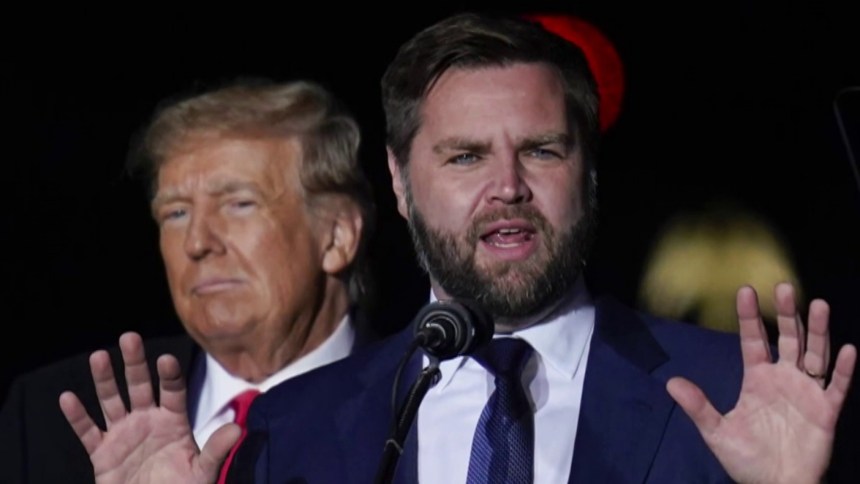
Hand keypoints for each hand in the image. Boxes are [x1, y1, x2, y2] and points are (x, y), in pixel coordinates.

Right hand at [59, 332, 239, 483]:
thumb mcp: (202, 472)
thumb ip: (216, 450)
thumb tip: (237, 429)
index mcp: (173, 422)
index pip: (173, 391)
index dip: (169, 375)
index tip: (166, 359)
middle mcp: (148, 420)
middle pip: (140, 386)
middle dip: (134, 362)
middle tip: (130, 337)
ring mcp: (123, 434)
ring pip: (112, 401)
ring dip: (104, 380)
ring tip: (99, 356)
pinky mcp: (102, 452)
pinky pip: (87, 431)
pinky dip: (77, 416)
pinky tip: (68, 398)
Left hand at [666, 282, 856, 483]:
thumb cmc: (747, 460)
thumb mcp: (717, 432)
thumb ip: (698, 406)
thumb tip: (670, 382)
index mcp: (757, 379)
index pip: (753, 340)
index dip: (750, 317)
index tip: (745, 290)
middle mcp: (783, 379)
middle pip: (787, 339)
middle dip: (786, 314)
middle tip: (785, 287)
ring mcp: (807, 393)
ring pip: (814, 355)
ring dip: (818, 332)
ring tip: (819, 305)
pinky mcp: (826, 411)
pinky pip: (838, 387)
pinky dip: (844, 370)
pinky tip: (848, 349)